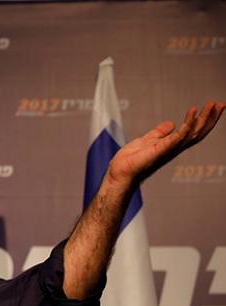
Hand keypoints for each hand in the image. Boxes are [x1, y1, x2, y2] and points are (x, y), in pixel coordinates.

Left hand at [107, 101, 224, 186]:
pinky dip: (185, 126)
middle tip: (221, 104)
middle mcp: (174, 148)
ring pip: (191, 134)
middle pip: (198, 132)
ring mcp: (168, 150)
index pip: (194, 131)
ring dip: (202, 119)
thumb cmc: (131, 160)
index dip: (205, 119)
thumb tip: (171, 123)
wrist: (120, 171)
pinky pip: (176, 138)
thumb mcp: (147, 140)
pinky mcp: (159, 150)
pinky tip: (191, 114)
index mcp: (172, 145)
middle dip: (210, 118)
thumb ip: (159, 133)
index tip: (215, 106)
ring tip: (211, 105)